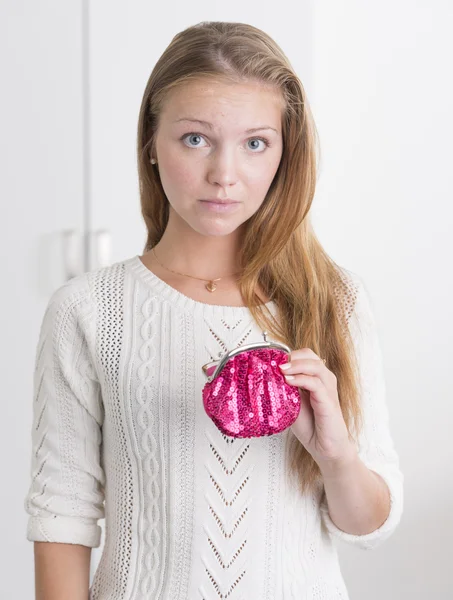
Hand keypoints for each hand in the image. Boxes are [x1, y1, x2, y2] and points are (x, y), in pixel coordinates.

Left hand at [279, 348, 356, 467]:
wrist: (325, 448)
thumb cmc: (311, 426)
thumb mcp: (292, 404)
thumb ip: (284, 390)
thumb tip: (266, 379)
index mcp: (316, 378)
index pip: (304, 355)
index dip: (288, 355)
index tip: (272, 360)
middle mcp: (324, 380)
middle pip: (310, 355)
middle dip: (291, 356)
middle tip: (275, 363)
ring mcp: (328, 389)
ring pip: (314, 365)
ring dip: (295, 364)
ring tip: (280, 369)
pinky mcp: (329, 401)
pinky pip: (315, 383)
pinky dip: (301, 379)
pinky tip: (288, 381)